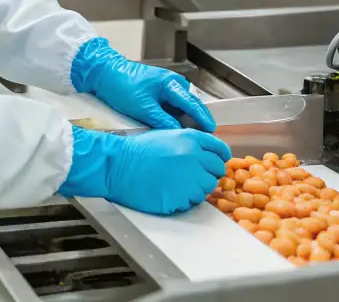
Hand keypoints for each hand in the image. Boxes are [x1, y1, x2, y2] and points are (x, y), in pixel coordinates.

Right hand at [58, 127, 230, 214]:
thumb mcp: (168, 136)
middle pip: (217, 170)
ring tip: (176, 184)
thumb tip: (207, 156)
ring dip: (197, 189)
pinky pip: (191, 202)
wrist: (118, 165)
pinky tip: (168, 192)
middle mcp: (195, 157)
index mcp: (192, 139)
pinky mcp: (180, 198)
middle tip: (194, 176)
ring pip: (206, 189)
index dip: (220, 157)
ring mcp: (189, 179)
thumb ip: (191, 144)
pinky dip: (184, 200)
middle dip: (209, 174)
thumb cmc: (138, 151)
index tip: (217, 162)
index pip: (220, 150)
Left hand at [71, 38, 214, 130]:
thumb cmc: (122, 87)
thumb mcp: (143, 108)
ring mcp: (165, 87)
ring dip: (184, 120)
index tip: (211, 130)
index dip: (202, 118)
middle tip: (203, 137)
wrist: (104, 74)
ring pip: (180, 107)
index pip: (191, 103)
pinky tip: (173, 129)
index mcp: (171, 83)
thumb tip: (179, 133)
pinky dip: (173, 116)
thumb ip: (162, 121)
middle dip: (197, 120)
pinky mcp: (157, 92)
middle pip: (189, 104)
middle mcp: (172, 83)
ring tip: (189, 136)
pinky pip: (170, 106)